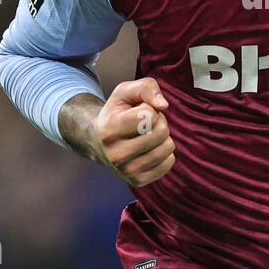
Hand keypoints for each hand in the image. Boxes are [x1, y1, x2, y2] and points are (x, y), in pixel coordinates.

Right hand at [61, 78, 175, 185]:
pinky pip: (169, 163)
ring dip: (162, 138)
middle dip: (158, 122)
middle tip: (144, 125)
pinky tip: (149, 149)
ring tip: (147, 136)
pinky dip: (164, 153)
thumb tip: (164, 105)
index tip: (137, 112)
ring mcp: (126, 171)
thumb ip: (146, 87)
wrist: (99, 142)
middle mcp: (116, 154)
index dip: (148, 108)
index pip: (148, 114)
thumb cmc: (117, 113)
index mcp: (109, 130)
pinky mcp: (138, 181)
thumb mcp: (125, 92)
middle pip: (161, 131)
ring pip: (168, 148)